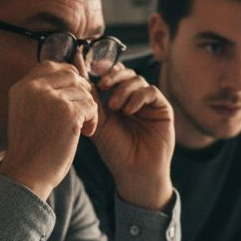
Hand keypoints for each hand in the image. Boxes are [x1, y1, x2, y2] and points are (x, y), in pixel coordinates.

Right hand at [2, 62, 98, 200]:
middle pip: (71, 74)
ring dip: (88, 109)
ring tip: (82, 128)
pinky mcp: (68, 112)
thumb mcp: (27, 113)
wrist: (27, 174)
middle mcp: (34, 88)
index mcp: (22, 87)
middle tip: (81, 112)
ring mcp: (51, 98)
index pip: (51, 65)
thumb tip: (69, 75)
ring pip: (84, 91)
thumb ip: (41, 94)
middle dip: (82, 91)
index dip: (68, 77)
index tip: (74, 95)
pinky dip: (93, 120)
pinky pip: (92, 106)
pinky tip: (85, 134)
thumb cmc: (31, 149)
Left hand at [88, 63, 174, 210]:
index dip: (101, 69)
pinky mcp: (162, 108)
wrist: (135, 171)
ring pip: (137, 79)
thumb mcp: (99, 122)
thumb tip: (78, 73)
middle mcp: (132, 97)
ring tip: (115, 108)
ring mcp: (148, 102)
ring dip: (124, 89)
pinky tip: (129, 111)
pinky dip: (138, 97)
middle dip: (112, 76)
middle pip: (123, 72)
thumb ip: (92, 99)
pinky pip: (151, 91)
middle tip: (103, 85)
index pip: (109, 75)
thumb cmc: (115, 150)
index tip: (90, 69)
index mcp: (115, 99)